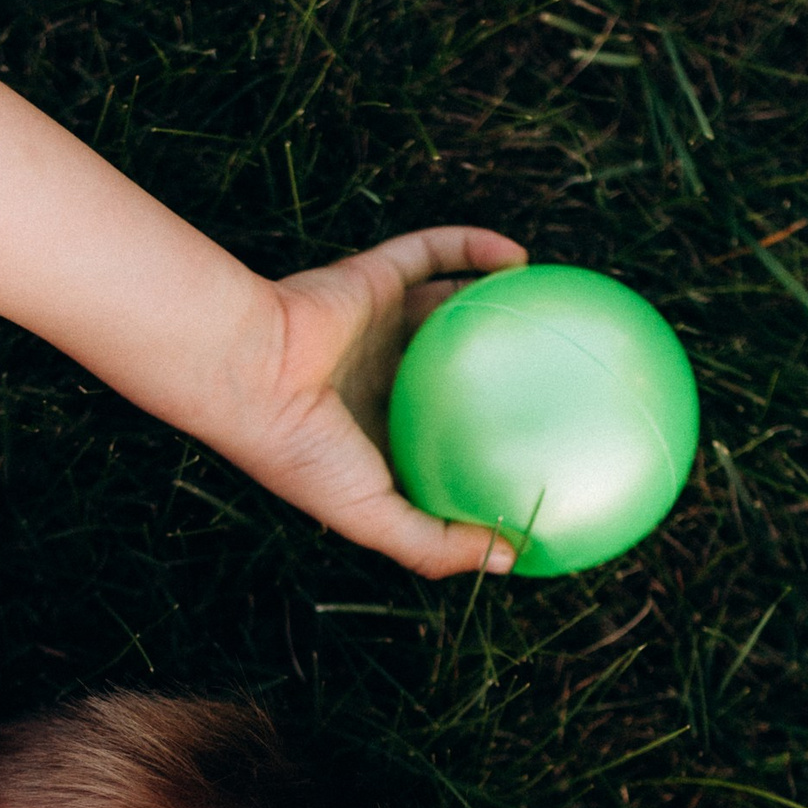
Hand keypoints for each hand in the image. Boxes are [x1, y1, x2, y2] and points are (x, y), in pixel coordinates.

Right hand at [205, 232, 530, 579]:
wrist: (248, 368)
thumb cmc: (302, 451)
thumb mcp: (370, 517)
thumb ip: (435, 545)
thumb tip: (515, 560)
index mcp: (374, 434)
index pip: (438, 444)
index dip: (483, 452)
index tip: (542, 461)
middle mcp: (379, 377)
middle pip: (452, 375)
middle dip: (500, 379)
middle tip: (560, 382)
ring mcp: (378, 325)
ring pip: (447, 309)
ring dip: (493, 306)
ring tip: (548, 313)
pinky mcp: (375, 277)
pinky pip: (434, 253)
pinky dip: (475, 248)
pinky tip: (522, 260)